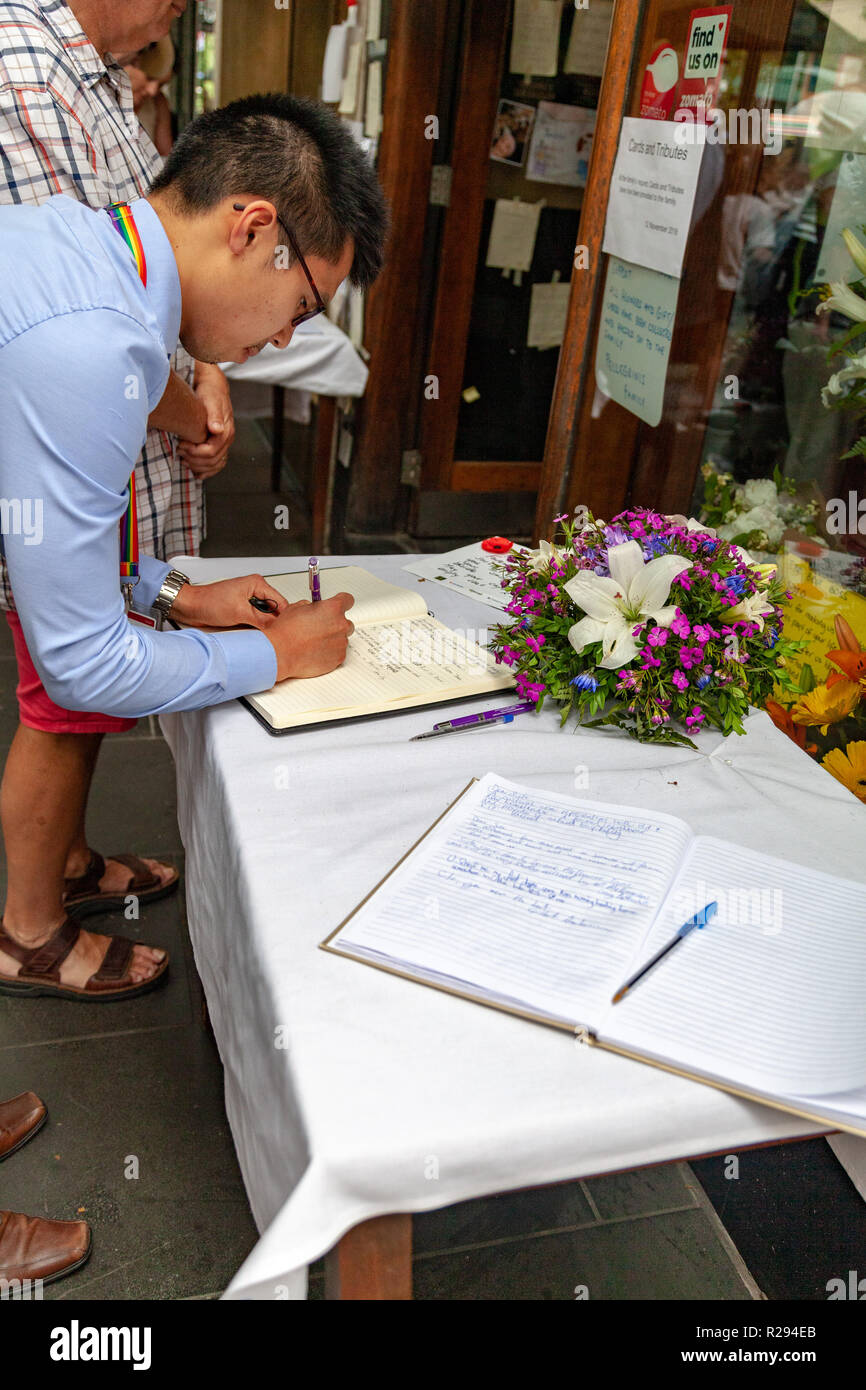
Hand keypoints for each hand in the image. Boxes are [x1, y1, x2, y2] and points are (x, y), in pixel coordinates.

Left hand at [170, 575, 288, 629]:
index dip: (283, 617)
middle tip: (273, 635)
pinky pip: (256, 619)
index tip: (284, 630)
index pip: (280, 602)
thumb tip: (276, 628)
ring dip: (263, 625)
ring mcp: (248, 600)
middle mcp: (254, 590)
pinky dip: (256, 626)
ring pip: (265, 616)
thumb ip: (261, 620)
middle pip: (274, 609)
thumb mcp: (239, 612)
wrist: (191, 607)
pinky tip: (253, 631)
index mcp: (257, 583)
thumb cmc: (209, 602)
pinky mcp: (242, 608)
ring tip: (262, 633)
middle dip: (273, 622)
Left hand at [178, 364, 235, 478]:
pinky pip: (216, 464)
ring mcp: (223, 443)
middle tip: (179, 451)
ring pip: (214, 465)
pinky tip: (197, 473)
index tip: (181, 444)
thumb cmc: (210, 393)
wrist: (213, 388)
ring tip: (183, 460)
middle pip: (212, 461)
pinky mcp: (218, 445)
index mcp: (226, 431)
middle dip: (194, 459)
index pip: (211, 451)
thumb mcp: (211, 400)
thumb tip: (216, 429)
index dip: (194, 452)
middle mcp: (227, 439)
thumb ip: (214, 415)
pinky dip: (207, 471)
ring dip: (198, 466)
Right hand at [262, 593, 355, 680]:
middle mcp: (340, 625)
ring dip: (332, 639)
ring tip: (314, 642)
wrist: (280, 653)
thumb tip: (314, 609)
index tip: (340, 605)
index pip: (348, 600)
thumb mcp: (296, 608)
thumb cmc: (286, 632)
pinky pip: (338, 653)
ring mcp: (341, 643)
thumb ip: (311, 606)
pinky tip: (316, 651)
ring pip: (342, 639)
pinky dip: (330, 653)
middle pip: (346, 622)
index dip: (342, 603)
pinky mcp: (338, 658)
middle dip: (336, 624)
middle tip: (321, 628)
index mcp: (332, 608)